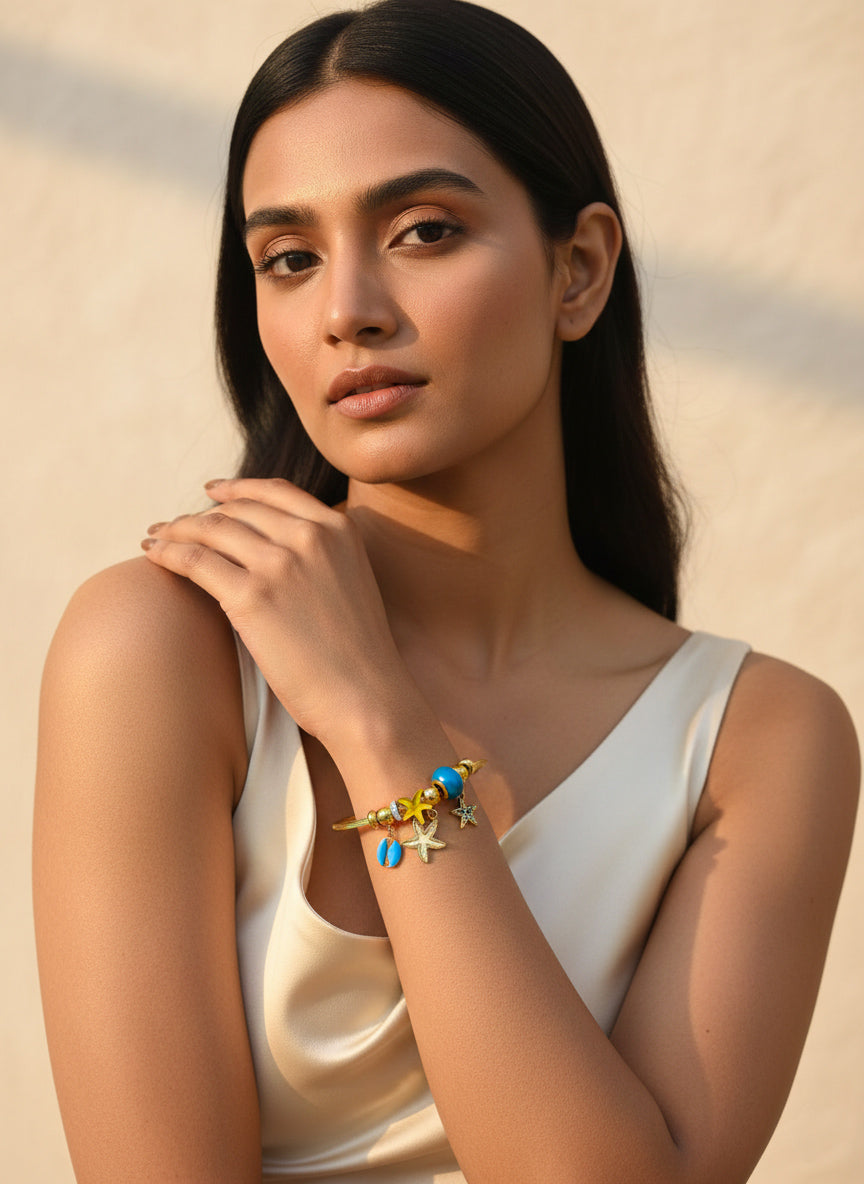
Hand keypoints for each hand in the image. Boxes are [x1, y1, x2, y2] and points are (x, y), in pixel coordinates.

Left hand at [141, 478, 415, 746]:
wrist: (368, 699)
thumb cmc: (359, 657)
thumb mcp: (352, 583)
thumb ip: (321, 557)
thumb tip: (274, 550)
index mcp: (338, 529)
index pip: (275, 492)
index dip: (237, 488)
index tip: (211, 492)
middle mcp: (309, 536)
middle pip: (237, 510)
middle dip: (198, 514)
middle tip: (172, 525)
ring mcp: (280, 564)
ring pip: (211, 530)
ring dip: (175, 530)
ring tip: (155, 539)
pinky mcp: (252, 596)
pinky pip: (195, 561)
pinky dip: (168, 554)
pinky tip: (153, 556)